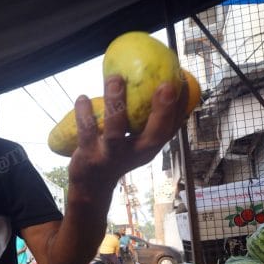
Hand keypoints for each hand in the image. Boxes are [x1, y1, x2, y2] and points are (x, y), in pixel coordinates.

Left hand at [68, 75, 187, 188]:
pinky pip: (86, 131)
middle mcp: (134, 154)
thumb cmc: (117, 154)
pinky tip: (82, 98)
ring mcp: (112, 156)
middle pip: (153, 136)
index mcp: (149, 148)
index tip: (181, 85)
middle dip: (161, 112)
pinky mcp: (89, 156)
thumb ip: (147, 122)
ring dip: (115, 103)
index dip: (178, 110)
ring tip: (114, 79)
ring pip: (115, 131)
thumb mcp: (136, 143)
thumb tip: (163, 87)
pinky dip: (84, 113)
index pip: (170, 130)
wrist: (92, 184)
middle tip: (164, 86)